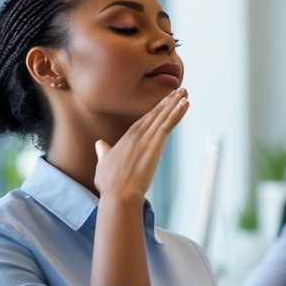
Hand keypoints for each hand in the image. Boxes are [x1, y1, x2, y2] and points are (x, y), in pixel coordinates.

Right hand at [93, 88, 188, 203]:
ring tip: (184, 92)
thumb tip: (100, 144)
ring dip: (175, 103)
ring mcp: (146, 138)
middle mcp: (136, 135)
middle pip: (154, 115)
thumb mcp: (103, 165)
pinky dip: (177, 112)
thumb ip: (103, 153)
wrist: (119, 194)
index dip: (154, 111)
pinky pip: (168, 124)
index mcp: (126, 139)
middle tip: (178, 91)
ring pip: (163, 116)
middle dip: (167, 102)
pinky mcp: (155, 143)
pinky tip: (184, 104)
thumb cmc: (110, 185)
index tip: (162, 102)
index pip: (143, 121)